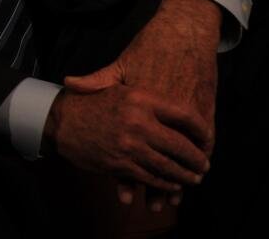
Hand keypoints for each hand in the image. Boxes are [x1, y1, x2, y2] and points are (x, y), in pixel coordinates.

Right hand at [43, 79, 211, 197]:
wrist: (61, 121)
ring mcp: (130, 145)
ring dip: (185, 175)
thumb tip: (174, 97)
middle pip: (180, 145)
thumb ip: (146, 91)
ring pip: (168, 166)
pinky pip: (151, 177)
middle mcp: (138, 122)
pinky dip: (165, 183)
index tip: (207, 137)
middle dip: (196, 158)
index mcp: (141, 99)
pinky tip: (172, 184)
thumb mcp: (116, 85)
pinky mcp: (121, 164)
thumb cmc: (92, 102)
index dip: (201, 128)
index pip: (184, 114)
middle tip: (204, 164)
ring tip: (194, 177)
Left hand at [50, 0, 221, 209]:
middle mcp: (163, 112)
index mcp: (140, 104)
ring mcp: (187, 111)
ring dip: (182, 176)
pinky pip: (204, 139)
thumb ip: (98, 80)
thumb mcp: (121, 64)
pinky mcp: (205, 108)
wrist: (183, 32)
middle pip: (161, 156)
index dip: (130, 171)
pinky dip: (200, 156)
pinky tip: (195, 170)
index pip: (133, 145)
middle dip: (159, 183)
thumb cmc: (149, 49)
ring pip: (184, 153)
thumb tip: (69, 84)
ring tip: (176, 197)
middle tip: (156, 203)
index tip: (125, 191)